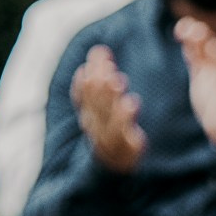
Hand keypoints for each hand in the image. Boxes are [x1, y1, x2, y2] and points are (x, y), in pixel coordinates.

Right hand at [72, 46, 146, 173]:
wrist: (116, 164)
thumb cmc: (112, 127)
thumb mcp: (105, 104)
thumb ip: (103, 78)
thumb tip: (99, 51)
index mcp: (88, 110)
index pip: (85, 88)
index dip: (92, 69)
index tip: (100, 51)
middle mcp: (93, 122)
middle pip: (94, 98)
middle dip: (100, 78)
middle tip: (109, 61)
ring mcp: (107, 136)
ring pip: (105, 114)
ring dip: (110, 96)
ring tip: (118, 80)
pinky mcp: (123, 148)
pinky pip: (121, 134)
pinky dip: (124, 118)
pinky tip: (131, 103)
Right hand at [174, 18, 215, 149]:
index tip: (213, 48)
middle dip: (207, 44)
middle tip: (198, 31)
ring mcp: (213, 70)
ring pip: (205, 51)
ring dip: (197, 38)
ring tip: (185, 26)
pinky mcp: (201, 69)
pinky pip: (196, 53)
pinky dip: (190, 44)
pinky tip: (181, 31)